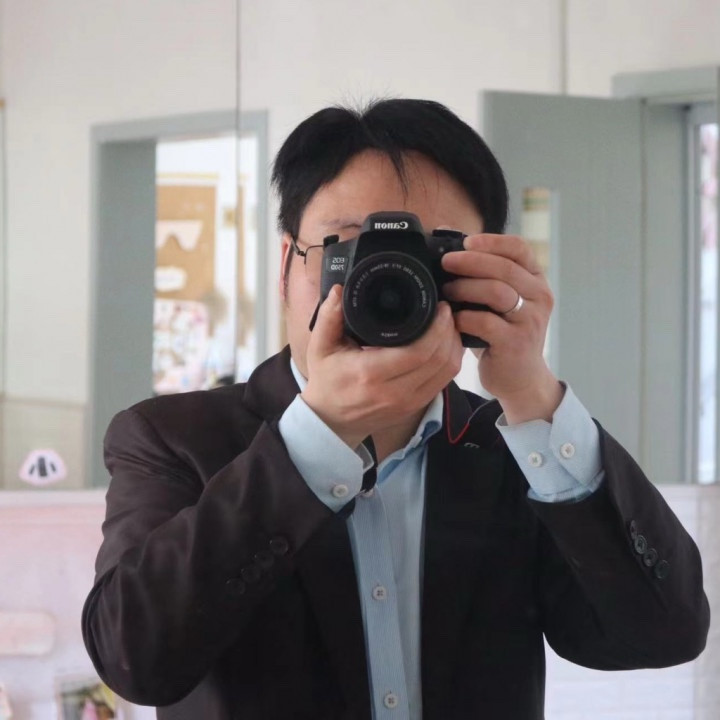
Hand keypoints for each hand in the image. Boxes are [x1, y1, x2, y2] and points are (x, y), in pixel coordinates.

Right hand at [301, 286, 463, 448]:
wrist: (332, 420)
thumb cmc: (327, 381)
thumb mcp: (320, 348)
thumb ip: (328, 318)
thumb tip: (339, 291)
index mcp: (370, 374)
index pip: (417, 352)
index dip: (436, 328)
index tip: (439, 307)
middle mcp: (394, 392)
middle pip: (438, 360)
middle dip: (448, 332)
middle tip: (446, 311)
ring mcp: (408, 403)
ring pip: (446, 371)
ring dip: (453, 346)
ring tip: (448, 325)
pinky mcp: (415, 407)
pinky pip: (443, 382)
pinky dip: (450, 361)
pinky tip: (446, 344)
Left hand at [441, 234, 562, 423]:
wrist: (520, 377)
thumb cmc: (502, 333)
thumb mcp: (497, 300)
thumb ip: (482, 274)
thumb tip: (446, 238)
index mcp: (535, 279)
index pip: (519, 248)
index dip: (492, 241)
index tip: (466, 241)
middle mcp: (539, 296)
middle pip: (505, 267)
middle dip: (471, 261)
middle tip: (446, 263)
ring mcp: (530, 320)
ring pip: (497, 292)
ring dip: (466, 287)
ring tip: (447, 290)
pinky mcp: (516, 342)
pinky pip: (487, 322)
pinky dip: (465, 316)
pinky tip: (453, 318)